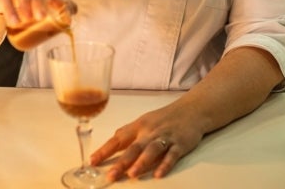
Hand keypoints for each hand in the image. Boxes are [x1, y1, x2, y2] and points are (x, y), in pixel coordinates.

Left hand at [90, 100, 204, 180]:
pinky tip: (159, 174)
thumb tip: (109, 146)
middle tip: (111, 175)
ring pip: (152, 149)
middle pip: (134, 147)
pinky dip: (165, 164)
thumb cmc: (165, 118)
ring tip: (132, 174)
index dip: (105, 150)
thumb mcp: (144, 122)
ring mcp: (165, 137)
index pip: (118, 138)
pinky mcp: (180, 143)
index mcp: (139, 126)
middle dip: (121, 162)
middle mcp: (150, 131)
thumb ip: (128, 134)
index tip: (92, 161)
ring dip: (142, 162)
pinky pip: (172, 154)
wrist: (192, 110)